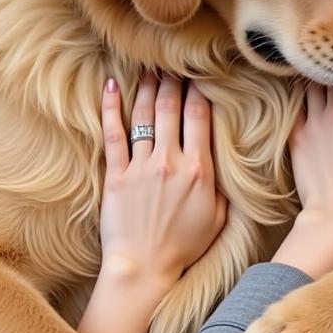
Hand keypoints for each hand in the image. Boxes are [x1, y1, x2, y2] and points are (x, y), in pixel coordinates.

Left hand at [99, 72, 226, 289]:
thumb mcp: (218, 217)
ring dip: (146, 87)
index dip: (198, 91)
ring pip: (143, 115)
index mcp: (199, 170)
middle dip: (172, 82)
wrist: (144, 268)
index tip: (198, 76)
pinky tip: (110, 86)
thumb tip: (221, 160)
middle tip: (172, 64)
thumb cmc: (183, 247)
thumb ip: (220, 185)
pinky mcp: (116, 175)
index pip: (199, 117)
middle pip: (170, 108)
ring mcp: (141, 167)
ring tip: (148, 69)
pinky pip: (113, 134)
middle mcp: (170, 161)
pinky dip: (110, 108)